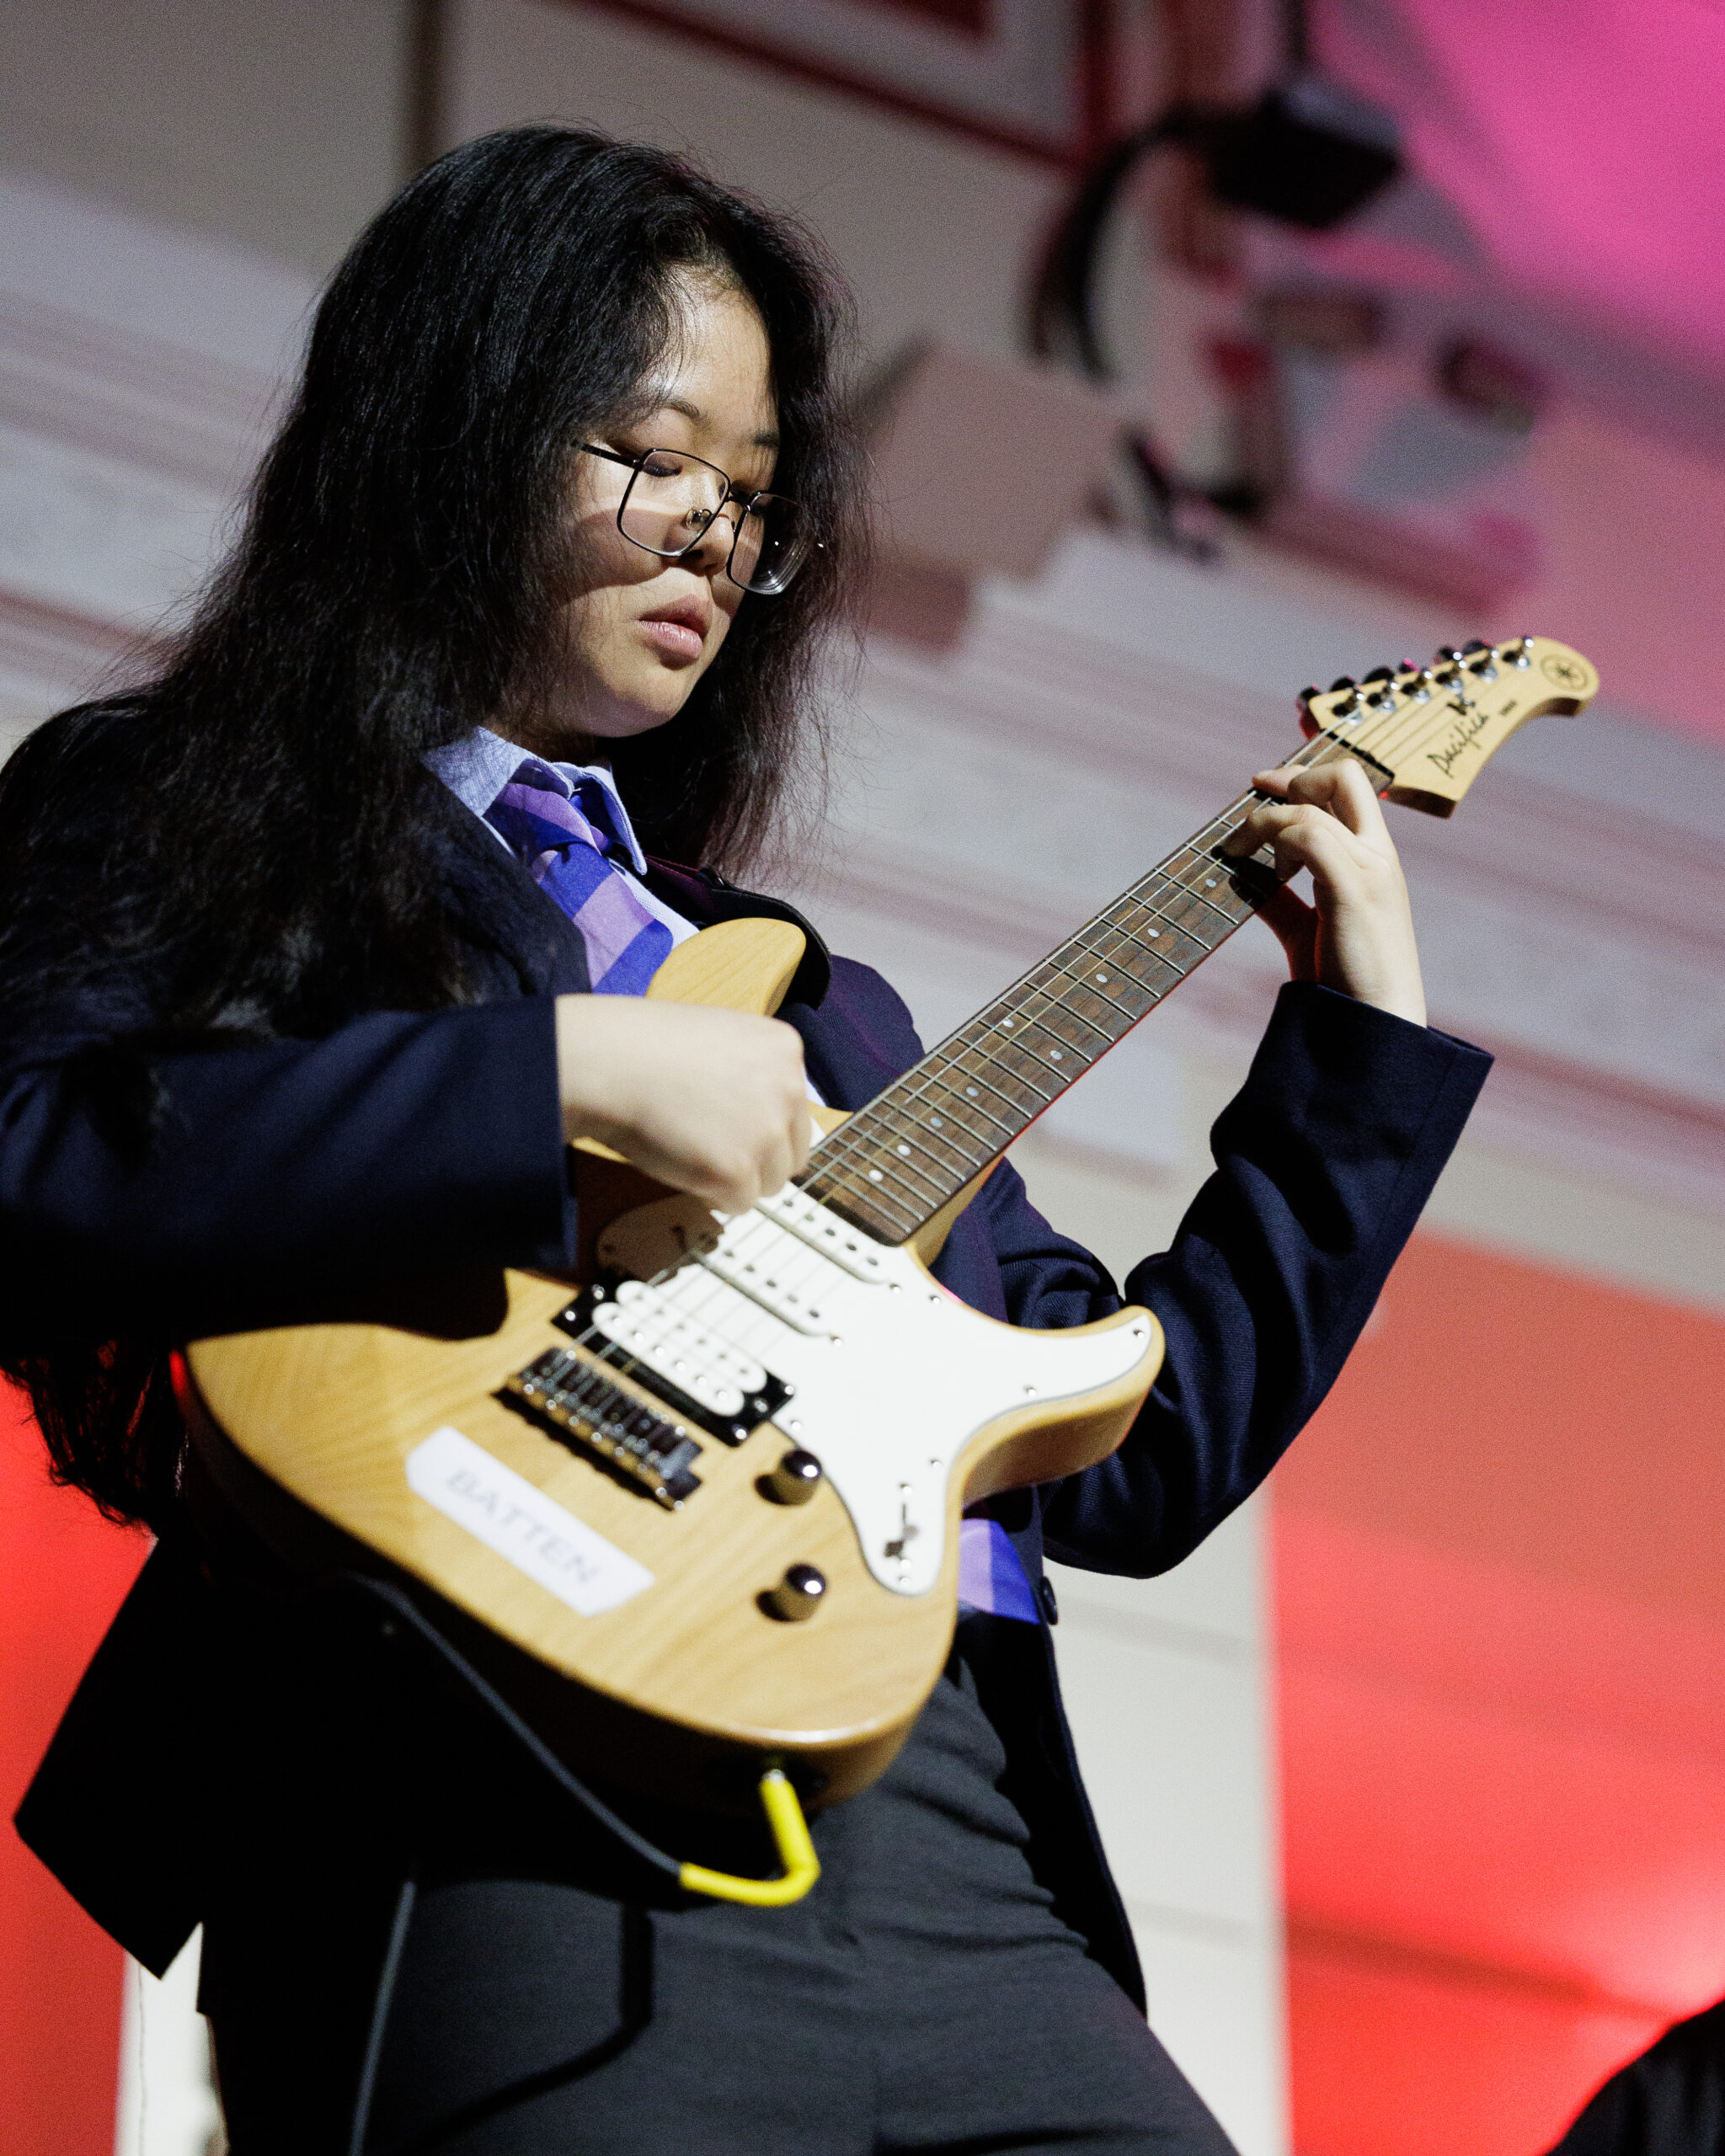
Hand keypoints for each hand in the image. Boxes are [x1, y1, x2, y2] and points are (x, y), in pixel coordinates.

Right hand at [555, 996, 812, 1213]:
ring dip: (734, 1179)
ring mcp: (766, 1132)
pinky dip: (710, 1194)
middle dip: (756, 1160)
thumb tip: (767, 1119)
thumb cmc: (644, 1047)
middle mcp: (789, 1090)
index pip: (796, 1112)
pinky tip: (681, 1162)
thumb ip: (753, 1073)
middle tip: (708, 1146)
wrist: (607, 1063)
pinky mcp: (738, 1170)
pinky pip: (740, 1204)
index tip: (726, 1123)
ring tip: (690, 1149)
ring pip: (771, 1183)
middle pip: (792, 1154)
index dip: (759, 1127)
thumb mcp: (719, 1039)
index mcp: (785, 1050)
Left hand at [1221, 760, 1426, 1027]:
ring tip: (1241, 853)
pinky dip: (1277, 844)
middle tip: (1254, 798)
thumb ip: (1282, 902)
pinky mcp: (1355, 890)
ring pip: (1312, 810)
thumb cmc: (1346, 983)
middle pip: (1345, 775)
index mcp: (1375, 859)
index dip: (1303, 776)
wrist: (1377, 1025)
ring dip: (1265, 822)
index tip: (1261, 786)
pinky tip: (1269, 873)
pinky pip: (1310, 839)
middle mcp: (1379, 855)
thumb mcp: (1309, 932)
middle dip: (1293, 778)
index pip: (1351, 787)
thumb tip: (1241, 878)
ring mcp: (1371, 869)